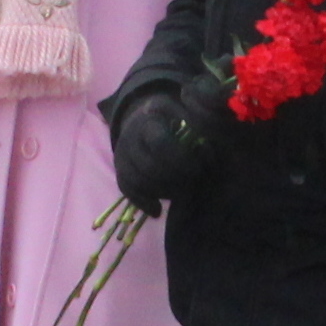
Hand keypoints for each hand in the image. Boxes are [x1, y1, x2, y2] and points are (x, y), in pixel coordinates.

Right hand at [110, 86, 218, 212]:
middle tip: (192, 185)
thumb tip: (205, 151)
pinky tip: (157, 210)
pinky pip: (127, 190)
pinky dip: (143, 203)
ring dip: (162, 193)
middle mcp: (130, 136)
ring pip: (138, 181)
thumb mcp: (187, 115)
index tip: (198, 169)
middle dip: (173, 181)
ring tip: (181, 194)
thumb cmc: (175, 120)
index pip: (161, 144)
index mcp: (150, 119)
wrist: (144, 120)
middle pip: (148, 167)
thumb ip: (198, 130)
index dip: (181, 160)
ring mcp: (122, 154)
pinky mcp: (119, 170)